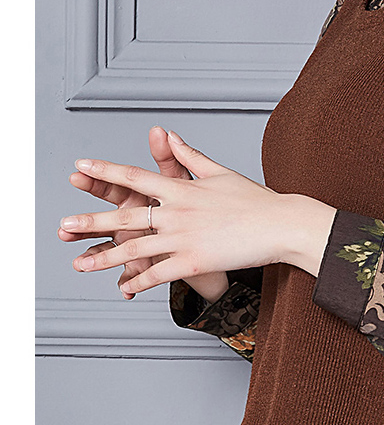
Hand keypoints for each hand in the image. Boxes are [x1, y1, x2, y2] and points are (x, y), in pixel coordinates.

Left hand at [60, 131, 321, 294]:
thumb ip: (189, 155)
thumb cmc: (253, 198)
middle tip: (63, 226)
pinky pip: (158, 274)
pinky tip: (122, 288)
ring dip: (103, 259)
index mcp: (182, 187)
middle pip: (126, 217)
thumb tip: (169, 135)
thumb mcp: (219, 171)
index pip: (135, 177)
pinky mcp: (193, 262)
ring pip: (134, 249)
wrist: (278, 224)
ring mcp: (183, 238)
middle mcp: (178, 211)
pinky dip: (137, 282)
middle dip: (91, 223)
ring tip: (79, 265)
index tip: (82, 167)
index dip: (105, 171)